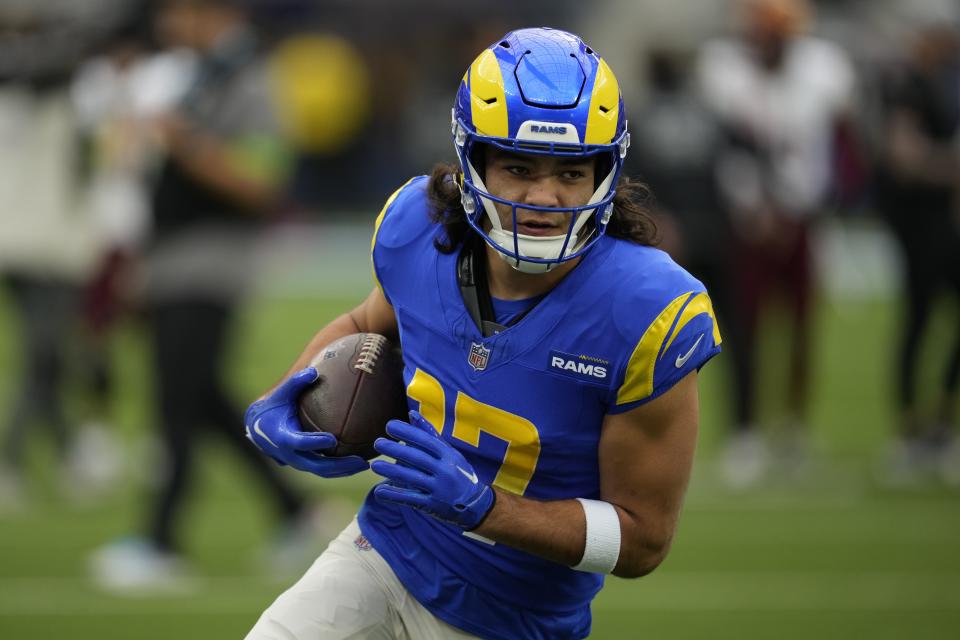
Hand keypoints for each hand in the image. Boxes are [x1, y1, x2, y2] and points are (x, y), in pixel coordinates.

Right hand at [244, 367, 368, 477]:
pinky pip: (322, 470)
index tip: (333, 440)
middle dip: (339, 465)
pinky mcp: (303, 464)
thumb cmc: (273, 406)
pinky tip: (356, 464)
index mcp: (282, 437)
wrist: (258, 427)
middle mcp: (289, 454)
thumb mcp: (281, 393)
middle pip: (316, 465)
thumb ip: (296, 382)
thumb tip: (313, 371)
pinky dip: (338, 470)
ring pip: (321, 471)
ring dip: (342, 471)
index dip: (315, 442)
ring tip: (364, 465)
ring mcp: (296, 462)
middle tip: (360, 461)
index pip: (300, 443)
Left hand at [371, 410, 494, 529]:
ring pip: (412, 478)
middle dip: (396, 450)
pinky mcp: (433, 505)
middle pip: (417, 458)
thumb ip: (429, 434)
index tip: (389, 426)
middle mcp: (445, 470)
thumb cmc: (459, 472)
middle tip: (377, 443)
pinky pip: (411, 499)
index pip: (425, 440)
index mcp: (449, 455)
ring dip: (391, 472)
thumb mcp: (449, 452)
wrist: (477, 504)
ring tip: (375, 465)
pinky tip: (379, 491)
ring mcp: (439, 489)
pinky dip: (394, 495)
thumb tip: (411, 414)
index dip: (407, 433)